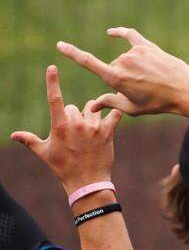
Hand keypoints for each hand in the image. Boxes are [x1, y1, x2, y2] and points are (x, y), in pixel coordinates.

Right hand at [11, 66, 122, 194]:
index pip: (55, 99)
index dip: (52, 82)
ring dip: (91, 115)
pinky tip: (112, 118)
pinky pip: (114, 113)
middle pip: (74, 107)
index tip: (52, 67)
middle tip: (75, 134)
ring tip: (89, 132)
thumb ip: (29, 140)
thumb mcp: (44, 153)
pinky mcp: (108, 131)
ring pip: (92, 108)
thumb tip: (13, 134)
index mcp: (59, 126)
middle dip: (73, 116)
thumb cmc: (63, 168)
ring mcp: (93, 127)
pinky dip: (114, 113)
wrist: (86, 182)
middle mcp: (76, 124)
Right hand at [56, 27, 188, 117]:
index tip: (60, 44)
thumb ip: (109, 103)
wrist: (185, 90)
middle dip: (123, 79)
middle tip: (144, 90)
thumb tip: (91, 106)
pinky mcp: (148, 46)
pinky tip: (111, 33)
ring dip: (132, 69)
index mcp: (115, 78)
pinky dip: (121, 33)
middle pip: (113, 68)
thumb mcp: (131, 108)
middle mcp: (123, 62)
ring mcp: (136, 52)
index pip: (88, 62)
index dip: (72, 53)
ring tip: (151, 81)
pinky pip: (130, 35)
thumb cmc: (158, 103)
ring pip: (124, 59)